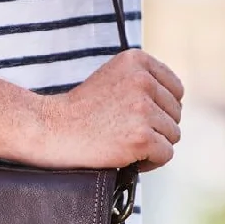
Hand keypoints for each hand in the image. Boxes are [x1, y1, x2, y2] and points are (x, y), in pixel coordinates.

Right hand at [38, 49, 183, 171]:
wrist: (49, 130)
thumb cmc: (77, 112)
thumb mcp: (111, 79)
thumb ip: (141, 82)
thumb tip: (174, 104)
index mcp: (137, 60)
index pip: (175, 90)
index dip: (161, 110)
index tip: (138, 121)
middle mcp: (144, 81)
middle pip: (175, 113)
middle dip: (157, 129)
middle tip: (127, 137)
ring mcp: (143, 110)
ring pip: (172, 135)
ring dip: (153, 146)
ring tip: (125, 147)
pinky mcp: (141, 137)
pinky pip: (165, 154)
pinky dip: (150, 162)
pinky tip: (128, 159)